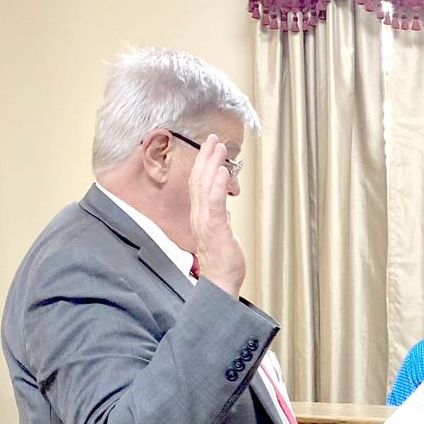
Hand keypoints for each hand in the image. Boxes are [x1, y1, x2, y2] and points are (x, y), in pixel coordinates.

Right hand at [189, 135, 244, 296]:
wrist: (220, 283)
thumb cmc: (222, 264)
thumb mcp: (222, 235)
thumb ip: (220, 221)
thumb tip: (224, 211)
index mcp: (201, 217)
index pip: (199, 185)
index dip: (204, 165)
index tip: (211, 149)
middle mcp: (200, 216)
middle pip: (199, 180)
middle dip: (207, 158)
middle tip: (214, 140)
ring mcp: (206, 222)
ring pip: (205, 187)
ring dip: (212, 165)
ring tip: (219, 148)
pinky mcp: (215, 229)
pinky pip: (215, 203)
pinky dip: (218, 186)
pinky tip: (222, 171)